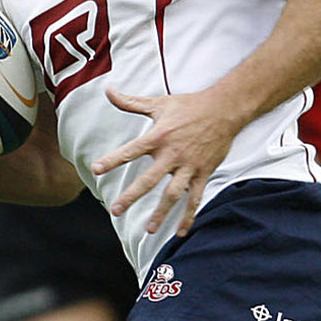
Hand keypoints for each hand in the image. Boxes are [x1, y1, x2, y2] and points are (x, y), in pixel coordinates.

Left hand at [88, 84, 243, 235]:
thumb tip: (108, 90)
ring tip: (149, 229)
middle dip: (132, 196)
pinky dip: (189, 215)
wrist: (224, 109)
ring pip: (173, 194)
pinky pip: (195, 198)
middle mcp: (172, 154)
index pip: (131, 150)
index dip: (113, 160)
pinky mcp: (204, 173)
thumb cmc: (190, 106)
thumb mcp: (158, 103)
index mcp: (159, 136)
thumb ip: (131, 102)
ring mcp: (189, 166)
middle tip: (116, 210)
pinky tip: (180, 230)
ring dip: (161, 213)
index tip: (96, 169)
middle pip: (149, 180)